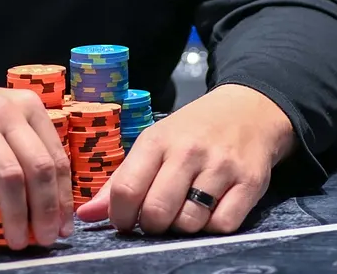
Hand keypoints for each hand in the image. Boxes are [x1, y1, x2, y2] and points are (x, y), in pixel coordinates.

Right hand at [0, 75, 71, 249]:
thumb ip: (21, 152)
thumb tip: (46, 206)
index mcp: (26, 106)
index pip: (56, 158)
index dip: (63, 198)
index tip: (64, 228)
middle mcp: (5, 110)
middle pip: (38, 168)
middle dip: (45, 211)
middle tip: (43, 240)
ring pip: (10, 178)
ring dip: (16, 218)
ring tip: (15, 241)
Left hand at [75, 83, 292, 235]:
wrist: (249, 110)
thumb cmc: (192, 131)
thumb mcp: (154, 143)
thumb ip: (120, 181)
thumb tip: (86, 215)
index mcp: (157, 140)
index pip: (126, 190)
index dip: (120, 216)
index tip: (127, 220)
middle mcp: (188, 152)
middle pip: (157, 212)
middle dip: (153, 226)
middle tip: (159, 217)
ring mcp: (221, 167)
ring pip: (190, 223)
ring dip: (184, 226)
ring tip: (186, 208)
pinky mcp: (250, 182)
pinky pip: (223, 226)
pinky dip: (214, 226)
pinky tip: (211, 209)